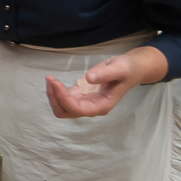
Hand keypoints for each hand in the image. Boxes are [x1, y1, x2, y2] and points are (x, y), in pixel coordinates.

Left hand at [45, 46, 168, 118]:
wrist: (131, 68)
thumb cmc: (128, 69)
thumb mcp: (120, 68)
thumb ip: (105, 73)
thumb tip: (89, 78)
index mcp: (101, 106)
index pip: (77, 109)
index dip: (64, 99)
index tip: (56, 83)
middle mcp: (92, 107)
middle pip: (65, 112)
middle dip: (55, 98)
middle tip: (50, 79)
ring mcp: (85, 102)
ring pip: (62, 107)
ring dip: (53, 95)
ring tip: (49, 78)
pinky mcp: (80, 94)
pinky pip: (63, 98)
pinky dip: (55, 91)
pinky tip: (53, 80)